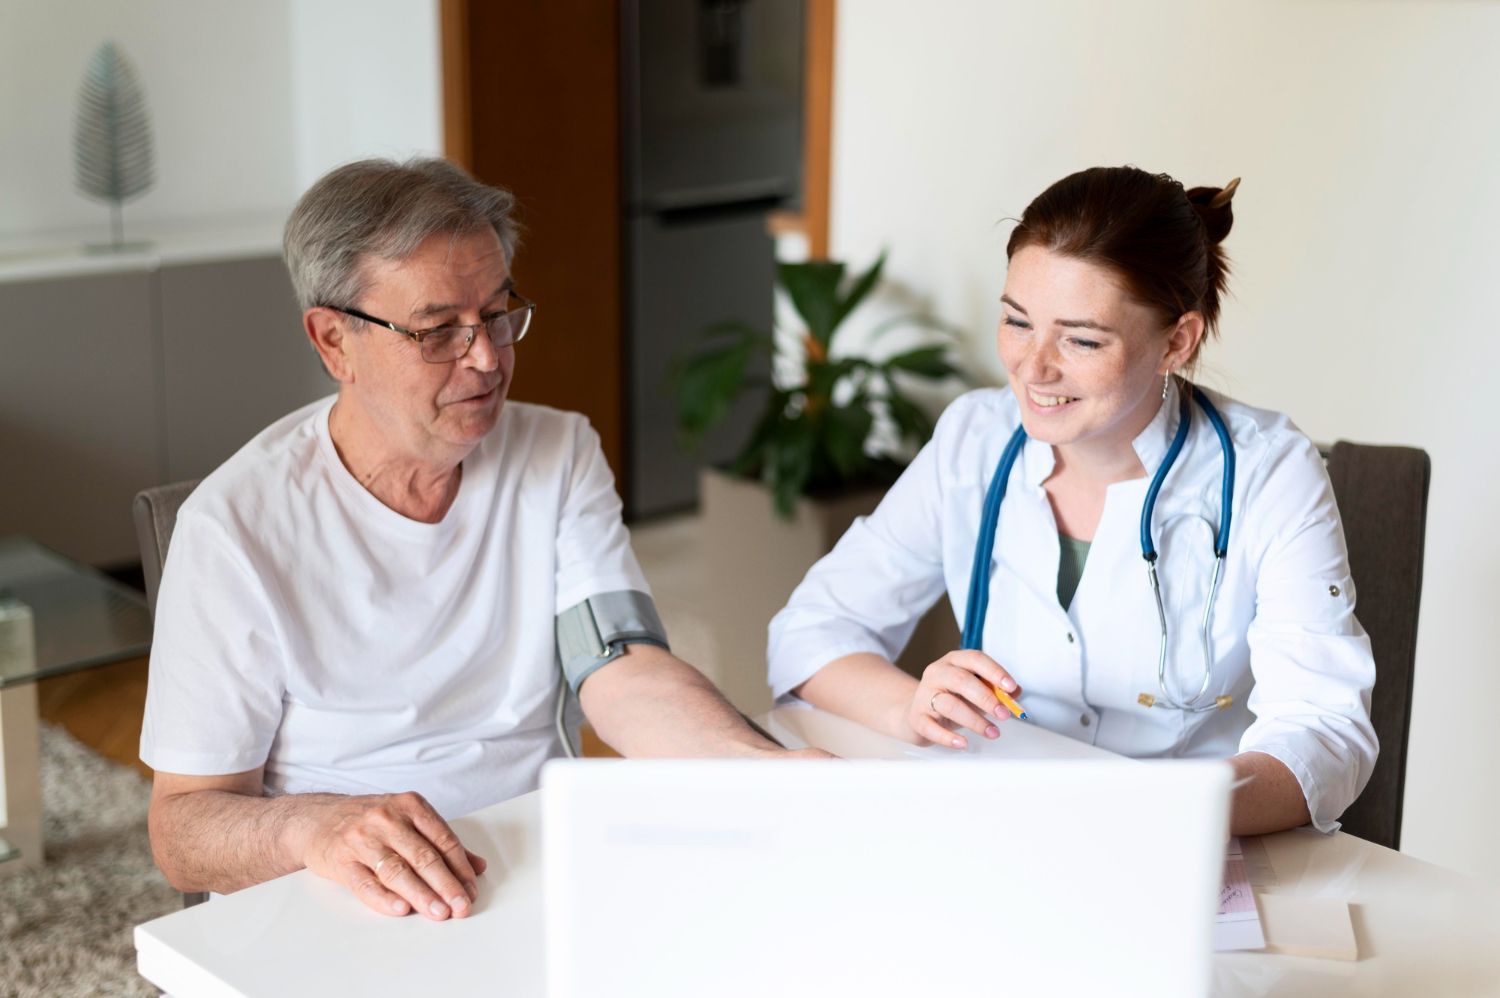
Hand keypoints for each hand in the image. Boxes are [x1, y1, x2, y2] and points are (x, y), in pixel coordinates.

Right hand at [295, 791, 486, 920]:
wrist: (316, 818)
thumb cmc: (370, 822)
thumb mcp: (408, 820)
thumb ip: (442, 843)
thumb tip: (478, 866)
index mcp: (410, 806)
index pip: (443, 840)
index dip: (460, 868)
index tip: (472, 891)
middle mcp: (387, 819)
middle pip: (423, 856)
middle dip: (446, 884)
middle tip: (461, 906)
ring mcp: (362, 839)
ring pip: (397, 870)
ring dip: (421, 894)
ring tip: (439, 912)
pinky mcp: (340, 859)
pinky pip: (364, 882)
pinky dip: (383, 897)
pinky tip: (401, 909)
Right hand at [907, 649, 1021, 748]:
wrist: (917, 710)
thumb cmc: (950, 697)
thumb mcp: (974, 689)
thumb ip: (995, 689)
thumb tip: (1015, 693)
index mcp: (953, 661)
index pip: (975, 659)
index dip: (995, 672)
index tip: (1010, 687)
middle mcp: (937, 673)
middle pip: (962, 681)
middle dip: (987, 698)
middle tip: (1004, 714)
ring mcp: (924, 695)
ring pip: (949, 705)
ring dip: (975, 720)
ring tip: (992, 732)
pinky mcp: (917, 717)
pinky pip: (931, 728)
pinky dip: (948, 737)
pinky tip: (963, 743)